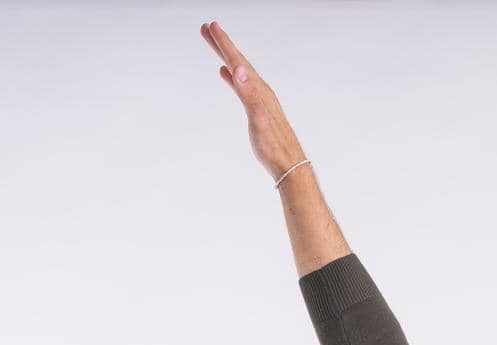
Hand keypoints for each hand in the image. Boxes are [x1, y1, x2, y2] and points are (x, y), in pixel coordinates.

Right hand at [200, 20, 305, 181]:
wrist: (288, 165)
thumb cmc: (274, 146)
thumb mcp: (259, 119)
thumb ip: (249, 94)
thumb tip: (239, 70)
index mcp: (258, 90)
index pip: (238, 62)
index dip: (224, 44)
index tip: (211, 26)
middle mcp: (260, 91)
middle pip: (239, 62)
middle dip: (223, 45)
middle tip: (207, 28)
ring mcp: (260, 100)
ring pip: (239, 73)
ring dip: (226, 58)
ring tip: (215, 46)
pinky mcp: (258, 110)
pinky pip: (242, 87)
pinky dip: (233, 78)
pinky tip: (227, 76)